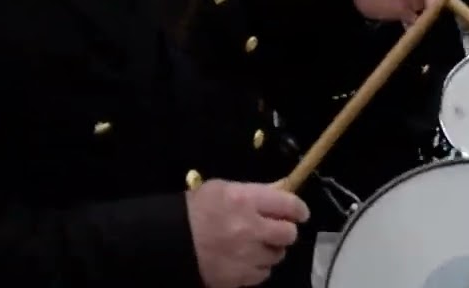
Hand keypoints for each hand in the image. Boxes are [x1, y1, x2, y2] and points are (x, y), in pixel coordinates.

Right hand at [188, 180, 309, 287]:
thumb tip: (283, 189)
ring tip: (257, 245)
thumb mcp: (223, 189)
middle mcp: (250, 229)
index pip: (289, 205)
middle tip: (277, 230)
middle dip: (285, 231)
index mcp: (245, 201)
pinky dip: (258, 267)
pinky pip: (262, 274)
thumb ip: (255, 191)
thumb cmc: (196, 209)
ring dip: (271, 250)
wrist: (168, 241)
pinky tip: (246, 260)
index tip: (300, 213)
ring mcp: (245, 256)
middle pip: (288, 234)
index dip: (299, 209)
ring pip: (277, 256)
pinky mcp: (238, 278)